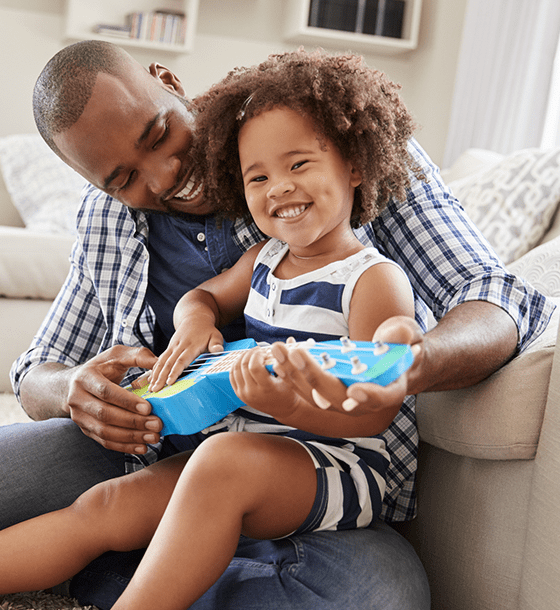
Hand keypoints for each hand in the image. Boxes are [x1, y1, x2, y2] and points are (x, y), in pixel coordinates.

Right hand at [63, 345, 162, 453]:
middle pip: (105, 414)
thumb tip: (160, 363)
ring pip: (105, 431)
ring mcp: (79, 417)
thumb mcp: (117, 355)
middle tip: (157, 424)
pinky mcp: (86, 430)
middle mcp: (78, 398)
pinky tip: (142, 447)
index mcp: (85, 377)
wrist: (72, 384)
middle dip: (133, 422)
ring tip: (154, 437)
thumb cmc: (101, 367)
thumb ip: (139, 356)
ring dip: (131, 437)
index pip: (106, 391)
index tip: (148, 407)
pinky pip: (105, 441)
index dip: (126, 401)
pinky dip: (124, 446)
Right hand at [149, 322, 224, 391]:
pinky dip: (154, 369)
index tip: (169, 382)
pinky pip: (160, 359)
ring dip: (155, 375)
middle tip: (155, 390)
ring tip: (151, 388)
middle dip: (161, 377)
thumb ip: (216, 344)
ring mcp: (172, 347)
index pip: (181, 360)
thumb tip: (218, 350)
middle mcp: (179, 346)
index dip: (175, 372)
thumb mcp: (215, 335)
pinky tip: (151, 379)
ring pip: (162, 362)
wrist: (195, 318)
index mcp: (191, 346)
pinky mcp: (169, 347)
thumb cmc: (207, 330)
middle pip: (168, 363)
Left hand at [229, 346, 300, 419]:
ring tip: (251, 354)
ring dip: (242, 358)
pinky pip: (232, 376)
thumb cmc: (288, 393)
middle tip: (258, 350)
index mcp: (266, 389)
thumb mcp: (291, 377)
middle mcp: (253, 393)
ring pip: (235, 370)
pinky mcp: (239, 394)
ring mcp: (244, 394)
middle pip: (244, 366)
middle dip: (250, 354)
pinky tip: (244, 361)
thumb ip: (288, 358)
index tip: (263, 352)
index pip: (254, 367)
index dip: (257, 355)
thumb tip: (290, 340)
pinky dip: (236, 366)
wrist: (283, 409)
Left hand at [270, 318, 422, 419]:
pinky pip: (305, 387)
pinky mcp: (325, 391)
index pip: (382, 398)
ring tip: (280, 350)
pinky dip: (290, 373)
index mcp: (390, 389)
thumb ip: (402, 335)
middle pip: (337, 396)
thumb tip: (395, 336)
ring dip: (294, 373)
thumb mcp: (407, 334)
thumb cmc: (402, 344)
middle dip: (314, 376)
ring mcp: (341, 397)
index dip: (370, 396)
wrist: (390, 356)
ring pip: (315, 394)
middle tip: (297, 354)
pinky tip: (278, 357)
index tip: (356, 391)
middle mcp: (363, 400)